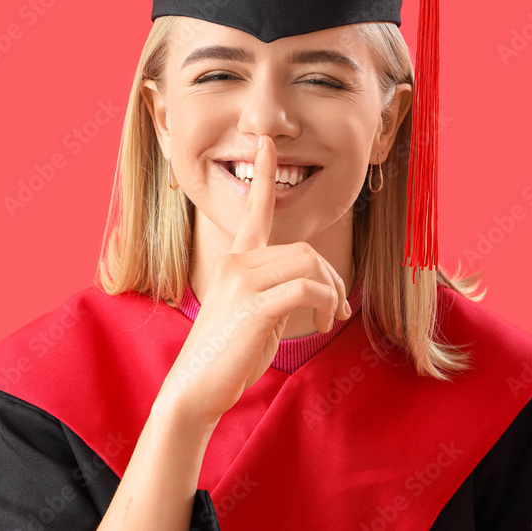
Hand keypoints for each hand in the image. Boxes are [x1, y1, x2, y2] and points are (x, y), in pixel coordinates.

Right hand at [158, 135, 352, 425]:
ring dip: (331, 292)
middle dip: (331, 277)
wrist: (195, 388)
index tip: (267, 142)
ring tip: (328, 318)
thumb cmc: (225, 353)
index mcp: (236, 260)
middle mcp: (237, 262)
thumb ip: (274, 290)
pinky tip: (322, 322)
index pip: (254, 210)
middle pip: (305, 249)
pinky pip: (307, 289)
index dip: (263, 174)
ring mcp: (243, 281)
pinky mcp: (254, 305)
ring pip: (309, 265)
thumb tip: (309, 292)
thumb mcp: (253, 312)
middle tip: (336, 308)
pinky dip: (325, 303)